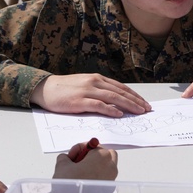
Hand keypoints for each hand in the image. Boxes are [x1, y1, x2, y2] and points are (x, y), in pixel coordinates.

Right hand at [32, 74, 150, 116]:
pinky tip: (119, 114)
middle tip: (147, 109)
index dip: (134, 95)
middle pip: (120, 92)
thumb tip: (114, 102)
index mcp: (97, 79)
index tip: (144, 103)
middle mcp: (94, 82)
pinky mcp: (80, 101)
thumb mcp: (84, 85)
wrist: (45, 88)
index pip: (120, 87)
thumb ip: (98, 91)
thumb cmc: (64, 89)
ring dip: (128, 105)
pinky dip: (110, 109)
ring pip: (113, 97)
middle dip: (135, 101)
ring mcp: (87, 91)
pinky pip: (99, 105)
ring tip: (139, 111)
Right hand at [53, 145, 117, 180]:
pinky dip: (96, 177)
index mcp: (102, 157)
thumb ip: (65, 157)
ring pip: (106, 167)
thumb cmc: (69, 184)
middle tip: (79, 161)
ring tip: (79, 173)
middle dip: (92, 156)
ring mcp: (111, 180)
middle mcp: (110, 167)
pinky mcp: (108, 191)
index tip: (72, 155)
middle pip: (105, 154)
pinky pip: (104, 179)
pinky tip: (83, 182)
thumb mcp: (62, 165)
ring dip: (95, 166)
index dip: (80, 149)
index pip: (93, 146)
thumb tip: (66, 158)